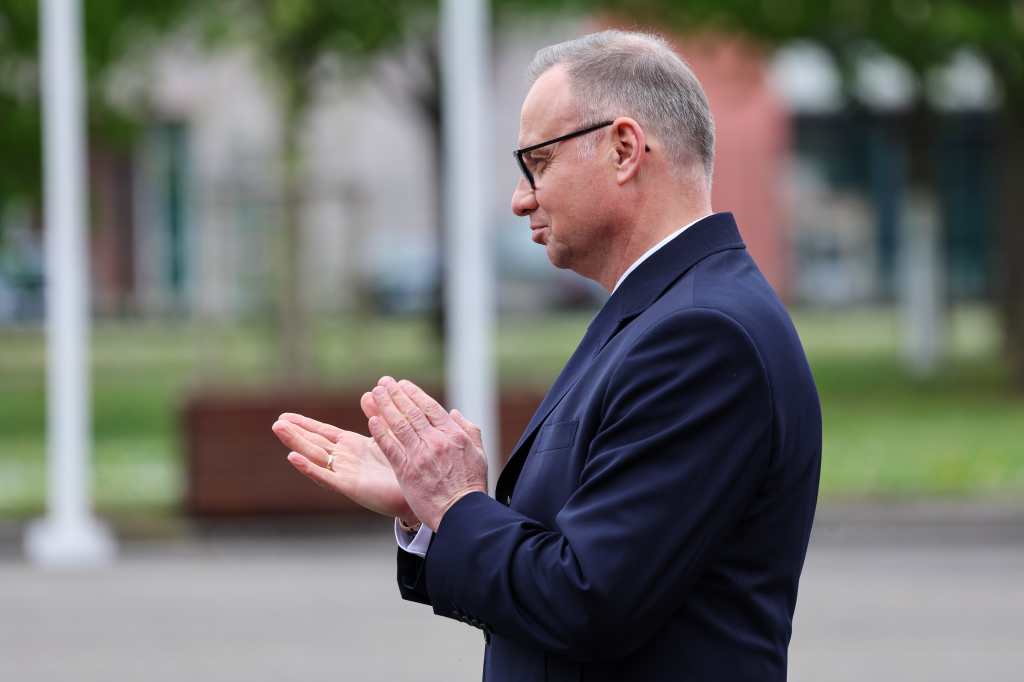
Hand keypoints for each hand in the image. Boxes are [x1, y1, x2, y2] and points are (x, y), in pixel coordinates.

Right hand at [271, 399, 415, 521]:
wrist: (416, 492)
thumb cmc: (403, 466)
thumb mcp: (388, 435)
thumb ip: (377, 415)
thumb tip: (368, 393)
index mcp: (352, 446)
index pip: (322, 432)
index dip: (304, 424)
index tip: (284, 416)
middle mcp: (344, 459)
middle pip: (314, 443)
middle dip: (295, 433)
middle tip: (276, 423)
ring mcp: (345, 473)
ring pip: (315, 456)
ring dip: (296, 443)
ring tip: (279, 430)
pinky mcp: (349, 486)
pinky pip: (325, 476)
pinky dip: (308, 467)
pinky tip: (293, 457)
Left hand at [367, 377, 487, 530]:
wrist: (462, 512)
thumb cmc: (471, 485)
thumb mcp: (479, 453)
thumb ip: (469, 430)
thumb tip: (455, 413)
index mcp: (453, 435)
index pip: (430, 407)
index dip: (414, 394)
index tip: (403, 384)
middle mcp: (436, 441)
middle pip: (412, 412)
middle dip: (396, 394)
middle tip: (384, 383)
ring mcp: (420, 455)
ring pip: (399, 425)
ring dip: (385, 407)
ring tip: (374, 393)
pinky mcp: (407, 470)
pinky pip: (390, 447)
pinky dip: (381, 433)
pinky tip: (372, 420)